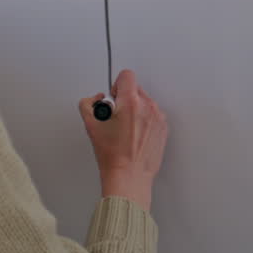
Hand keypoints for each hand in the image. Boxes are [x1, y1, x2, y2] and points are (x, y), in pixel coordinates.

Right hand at [78, 69, 167, 210]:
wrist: (129, 176)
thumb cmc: (112, 155)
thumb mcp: (90, 125)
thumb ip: (88, 104)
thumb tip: (97, 99)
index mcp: (131, 103)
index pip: (126, 75)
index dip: (116, 85)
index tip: (113, 97)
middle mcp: (148, 107)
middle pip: (135, 89)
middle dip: (124, 99)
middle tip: (116, 118)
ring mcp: (158, 118)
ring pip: (144, 102)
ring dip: (135, 109)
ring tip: (125, 129)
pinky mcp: (163, 128)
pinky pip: (152, 115)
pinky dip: (143, 120)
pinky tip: (134, 135)